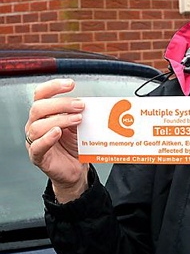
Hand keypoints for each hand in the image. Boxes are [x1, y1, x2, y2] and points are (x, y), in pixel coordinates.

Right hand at [25, 79, 88, 202]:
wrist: (75, 169)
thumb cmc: (74, 146)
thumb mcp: (79, 125)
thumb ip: (79, 112)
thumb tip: (90, 101)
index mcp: (44, 114)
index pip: (41, 95)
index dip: (53, 87)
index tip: (70, 84)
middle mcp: (36, 125)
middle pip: (39, 108)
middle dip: (61, 104)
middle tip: (80, 105)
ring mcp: (35, 140)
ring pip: (37, 126)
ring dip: (59, 119)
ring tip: (76, 119)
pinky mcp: (38, 156)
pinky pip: (37, 146)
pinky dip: (47, 138)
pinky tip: (57, 132)